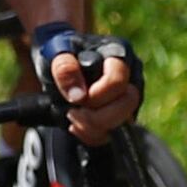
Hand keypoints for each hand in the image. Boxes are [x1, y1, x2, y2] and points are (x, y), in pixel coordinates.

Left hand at [36, 27, 139, 141]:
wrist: (59, 61)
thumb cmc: (60, 52)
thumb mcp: (56, 53)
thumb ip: (65, 68)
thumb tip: (79, 96)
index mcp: (118, 51)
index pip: (117, 81)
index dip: (96, 95)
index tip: (75, 98)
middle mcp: (130, 74)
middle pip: (128, 103)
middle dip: (98, 116)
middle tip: (72, 112)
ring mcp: (129, 96)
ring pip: (124, 122)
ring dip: (93, 127)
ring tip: (72, 116)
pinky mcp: (123, 114)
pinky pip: (114, 133)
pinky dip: (93, 135)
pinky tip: (77, 125)